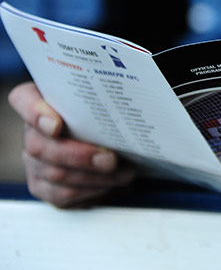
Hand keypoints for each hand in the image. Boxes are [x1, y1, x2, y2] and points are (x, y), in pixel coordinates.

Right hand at [8, 81, 135, 207]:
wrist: (103, 139)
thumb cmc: (101, 115)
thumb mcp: (100, 99)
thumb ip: (101, 97)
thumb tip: (124, 104)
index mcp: (38, 102)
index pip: (24, 100)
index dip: (35, 113)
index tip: (56, 125)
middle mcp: (32, 133)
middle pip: (40, 147)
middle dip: (80, 156)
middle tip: (111, 159)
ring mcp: (34, 163)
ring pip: (56, 174)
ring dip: (95, 177)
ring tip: (124, 173)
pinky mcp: (43, 187)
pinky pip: (63, 195)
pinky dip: (92, 191)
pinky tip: (112, 184)